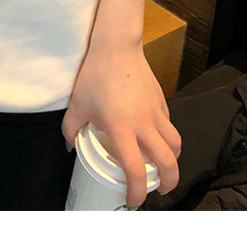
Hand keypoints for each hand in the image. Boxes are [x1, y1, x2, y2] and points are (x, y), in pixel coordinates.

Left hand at [61, 43, 180, 206]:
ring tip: (164, 165)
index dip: (137, 192)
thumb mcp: (77, 104)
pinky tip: (156, 135)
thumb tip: (71, 144)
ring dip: (173, 159)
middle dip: (169, 183)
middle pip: (168, 162)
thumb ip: (71, 128)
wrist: (115, 47)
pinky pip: (169, 124)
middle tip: (161, 189)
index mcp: (122, 129)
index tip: (134, 200)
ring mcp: (155, 111)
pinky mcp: (161, 100)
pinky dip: (167, 136)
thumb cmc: (95, 75)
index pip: (136, 171)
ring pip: (176, 143)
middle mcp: (143, 124)